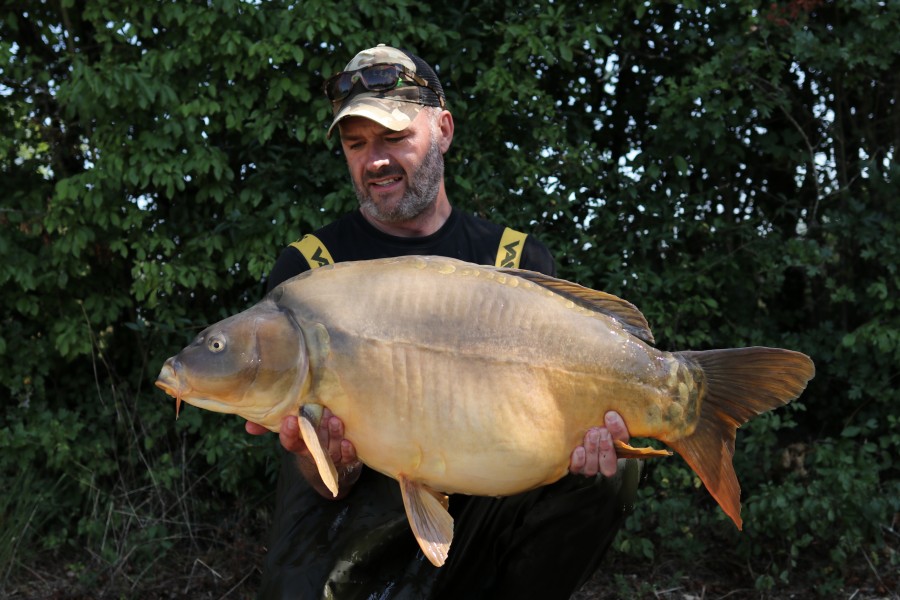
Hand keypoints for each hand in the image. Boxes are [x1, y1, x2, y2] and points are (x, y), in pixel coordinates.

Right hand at [246, 411, 361, 497]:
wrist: (335, 468)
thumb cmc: (312, 440)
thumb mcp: (293, 432)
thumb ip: (270, 426)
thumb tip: (248, 426)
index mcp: (301, 444)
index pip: (291, 442)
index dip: (289, 433)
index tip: (290, 420)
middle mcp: (315, 451)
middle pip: (313, 443)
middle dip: (314, 432)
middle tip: (318, 415)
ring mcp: (332, 456)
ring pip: (331, 447)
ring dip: (333, 435)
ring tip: (335, 421)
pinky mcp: (348, 459)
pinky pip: (348, 457)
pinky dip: (348, 450)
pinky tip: (348, 442)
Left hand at [569, 411, 629, 477]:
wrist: (560, 425)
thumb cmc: (584, 417)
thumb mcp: (595, 414)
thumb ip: (604, 413)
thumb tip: (609, 407)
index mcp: (614, 446)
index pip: (622, 441)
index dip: (618, 430)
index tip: (610, 415)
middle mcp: (602, 460)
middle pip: (609, 463)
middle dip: (606, 446)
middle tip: (600, 430)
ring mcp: (588, 466)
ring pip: (594, 468)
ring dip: (593, 450)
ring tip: (590, 434)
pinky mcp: (574, 468)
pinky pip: (578, 469)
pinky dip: (579, 460)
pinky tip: (579, 449)